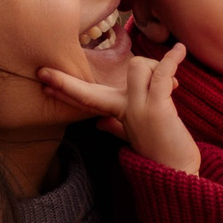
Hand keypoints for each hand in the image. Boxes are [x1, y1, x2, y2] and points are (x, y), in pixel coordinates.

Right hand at [40, 44, 200, 174]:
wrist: (179, 172)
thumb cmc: (161, 153)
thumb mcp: (133, 136)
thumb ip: (116, 126)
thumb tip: (99, 124)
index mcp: (116, 114)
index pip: (86, 99)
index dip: (64, 89)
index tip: (42, 79)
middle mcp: (123, 111)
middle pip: (89, 93)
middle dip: (64, 84)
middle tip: (43, 73)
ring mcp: (139, 109)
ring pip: (137, 66)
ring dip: (156, 66)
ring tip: (171, 81)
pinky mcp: (158, 107)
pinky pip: (161, 74)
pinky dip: (171, 61)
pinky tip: (179, 50)